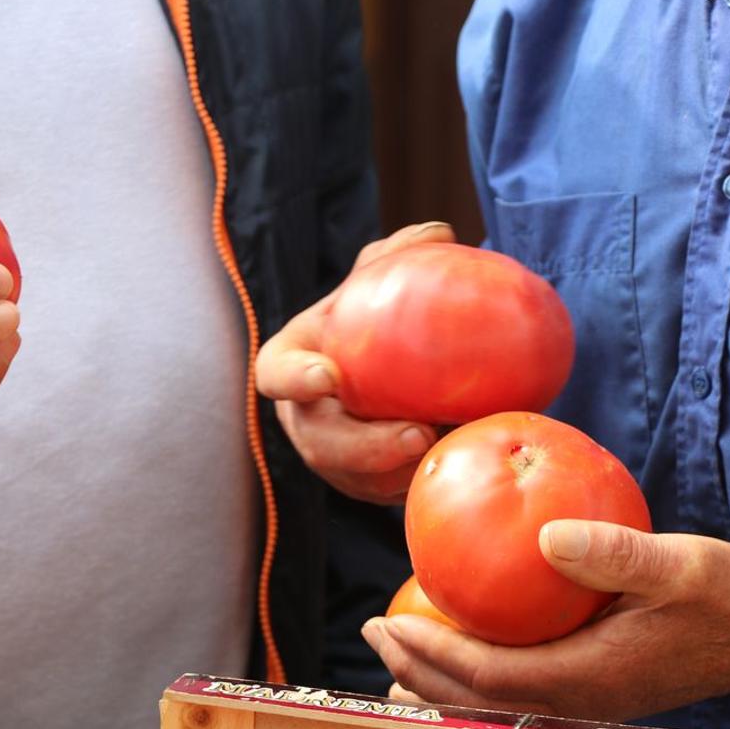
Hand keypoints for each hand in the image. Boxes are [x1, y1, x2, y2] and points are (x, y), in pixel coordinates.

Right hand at [256, 221, 453, 503]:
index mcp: (293, 361)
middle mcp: (303, 417)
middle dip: (364, 447)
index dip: (295, 380)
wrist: (385, 365)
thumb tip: (439, 235)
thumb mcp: (378, 281)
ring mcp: (330, 457)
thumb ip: (398, 256)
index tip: (329, 377)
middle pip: (319, 444)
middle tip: (417, 434)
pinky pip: (384, 494)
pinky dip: (415, 484)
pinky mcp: (362, 483)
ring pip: (354, 479)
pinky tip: (454, 467)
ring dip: (397, 474)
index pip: (275, 374)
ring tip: (445, 453)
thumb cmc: (371, 315)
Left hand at [362, 520, 729, 721]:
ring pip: (497, 699)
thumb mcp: (681, 563)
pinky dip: (480, 670)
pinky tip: (465, 640)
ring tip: (396, 655)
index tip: (387, 621)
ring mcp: (591, 696)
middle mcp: (585, 699)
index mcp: (594, 676)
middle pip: (480, 699)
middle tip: (374, 631)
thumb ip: (614, 553)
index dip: (430, 654)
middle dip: (419, 673)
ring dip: (443, 679)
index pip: (489, 677)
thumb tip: (545, 535)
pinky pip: (522, 683)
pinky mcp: (599, 681)